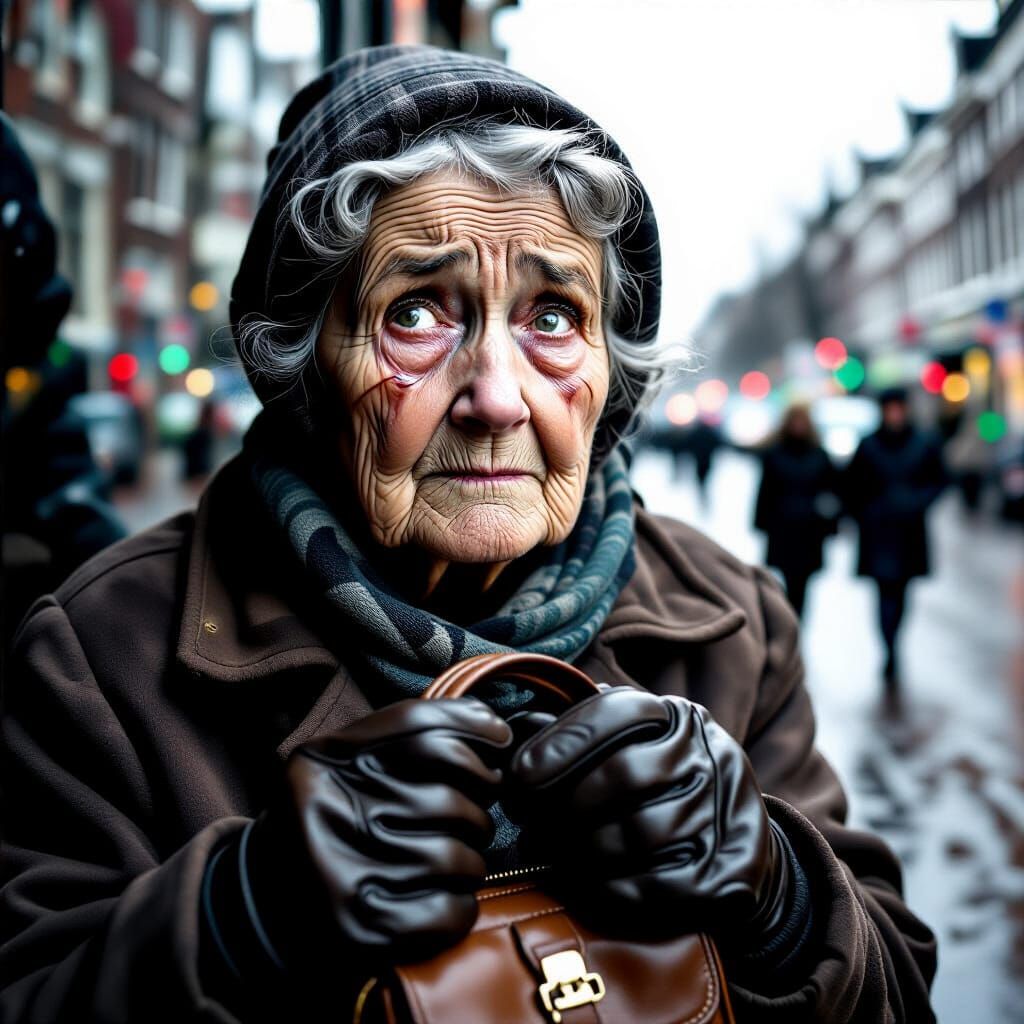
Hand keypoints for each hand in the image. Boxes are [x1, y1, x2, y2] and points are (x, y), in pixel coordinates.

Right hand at [202, 697, 511, 989]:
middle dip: (478, 810)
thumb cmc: (342, 813)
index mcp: (327, 758)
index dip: (473, 730)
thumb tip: (497, 728)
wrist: (275, 895)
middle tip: (471, 819)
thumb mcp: (356, 756)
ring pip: (457, 858)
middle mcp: (326, 809)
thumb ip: (416, 732)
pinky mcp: (359, 930)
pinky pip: (449, 911)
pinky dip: (462, 904)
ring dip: (472, 860)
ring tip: (456, 859)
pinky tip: (445, 896)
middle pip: (449, 799)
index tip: (502, 741)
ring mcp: (340, 874)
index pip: (420, 728)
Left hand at [506, 688, 788, 942]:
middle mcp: (708, 757)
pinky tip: (588, 885)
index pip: (616, 712)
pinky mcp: (727, 875)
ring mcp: (723, 815)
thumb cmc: (660, 789)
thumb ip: (581, 732)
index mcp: (679, 717)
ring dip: (583, 850)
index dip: (560, 742)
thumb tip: (523, 722)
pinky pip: (654, 885)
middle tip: (532, 828)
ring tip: (558, 857)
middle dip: (567, 805)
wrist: (734, 848)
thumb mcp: (631, 744)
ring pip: (638, 833)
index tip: (519, 776)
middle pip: (624, 775)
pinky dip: (608, 889)